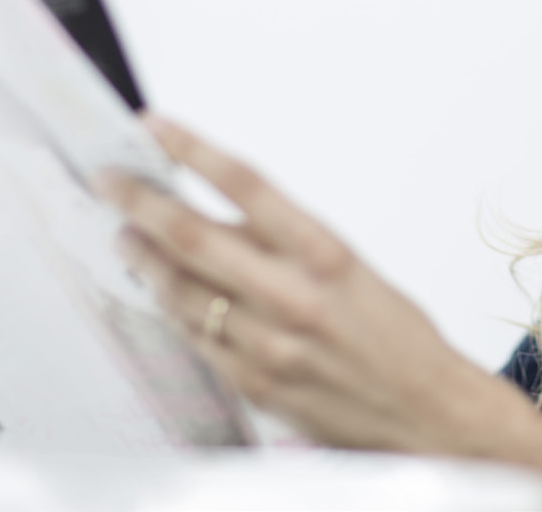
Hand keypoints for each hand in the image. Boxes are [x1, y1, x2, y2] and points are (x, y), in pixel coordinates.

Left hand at [101, 115, 541, 509]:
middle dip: (140, 202)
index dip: (192, 149)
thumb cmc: (399, 339)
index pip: (245, 185)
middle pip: (194, 236)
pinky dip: (171, 310)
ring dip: (144, 259)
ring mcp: (270, 345)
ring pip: (182, 291)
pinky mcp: (255, 384)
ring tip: (124, 236)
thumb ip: (289, 246)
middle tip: (110, 180)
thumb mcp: (356, 271)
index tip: (155, 125)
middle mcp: (296, 296)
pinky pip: (196, 339)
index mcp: (328, 254)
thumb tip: (222, 217)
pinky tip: (158, 293)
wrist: (430, 415)